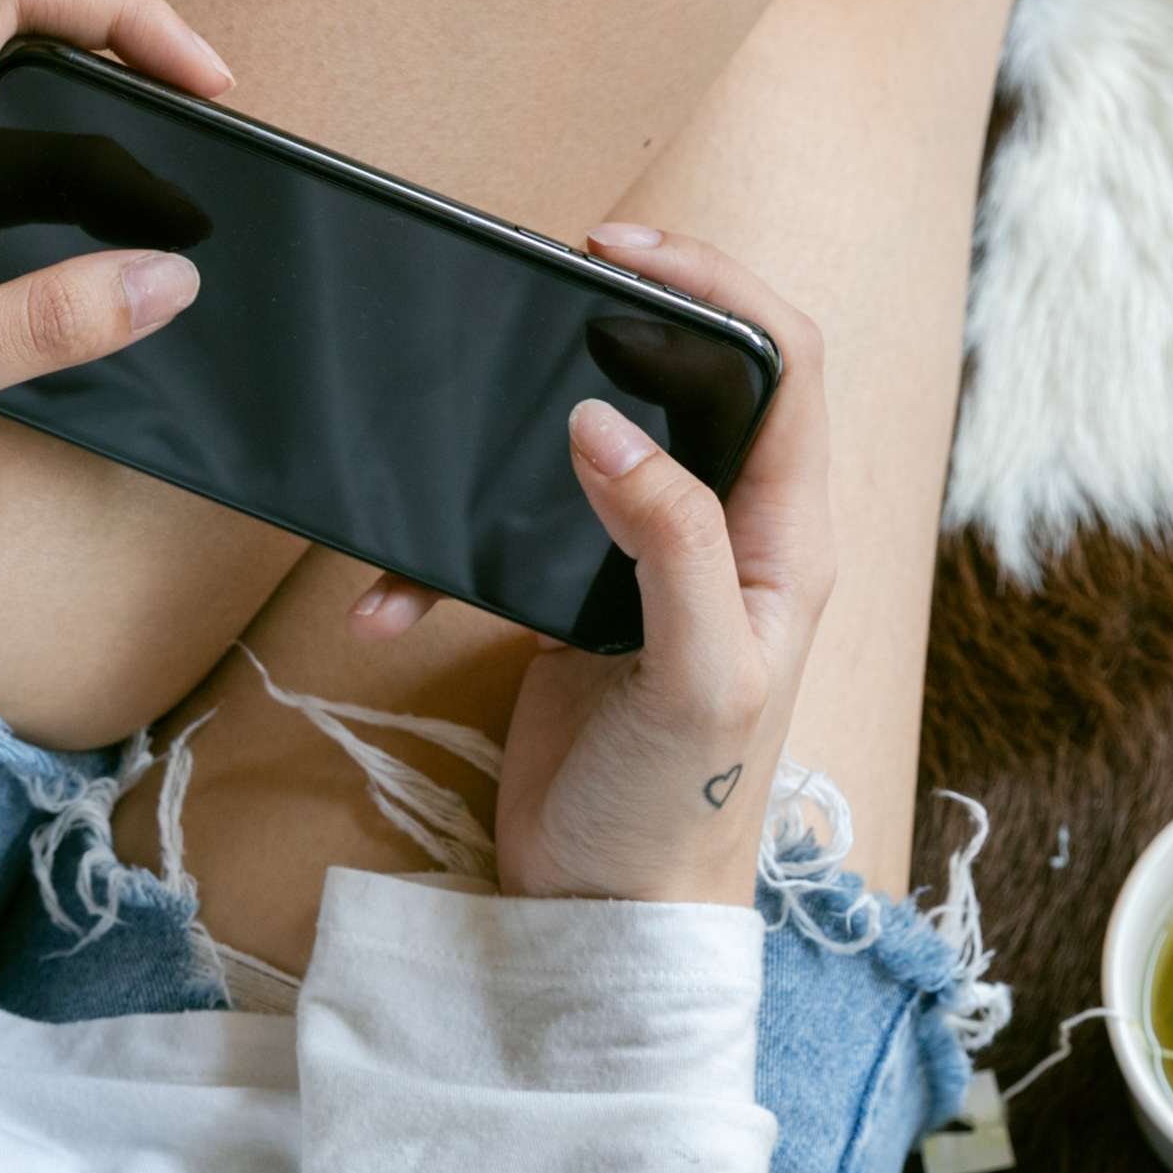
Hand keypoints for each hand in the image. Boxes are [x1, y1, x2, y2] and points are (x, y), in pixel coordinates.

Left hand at [0, 0, 226, 546]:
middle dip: (121, 58)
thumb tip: (168, 279)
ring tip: (161, 185)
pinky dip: (33, 164)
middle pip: (13, 21)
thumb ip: (44, 324)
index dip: (126, 12)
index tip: (203, 79)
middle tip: (202, 126)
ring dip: (80, 120)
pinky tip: (77, 227)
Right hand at [489, 230, 830, 911]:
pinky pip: (502, 539)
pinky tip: (390, 603)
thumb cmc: (681, 814)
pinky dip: (439, 560)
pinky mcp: (571, 605)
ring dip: (507, 440)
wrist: (607, 922)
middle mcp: (725, 535)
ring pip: (588, 444)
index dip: (716, 282)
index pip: (782, 359)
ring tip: (448, 430)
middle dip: (612, 323)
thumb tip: (607, 425)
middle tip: (540, 283)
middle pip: (686, 376)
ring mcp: (646, 566)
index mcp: (782, 535)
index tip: (620, 250)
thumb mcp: (698, 675)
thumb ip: (670, 543)